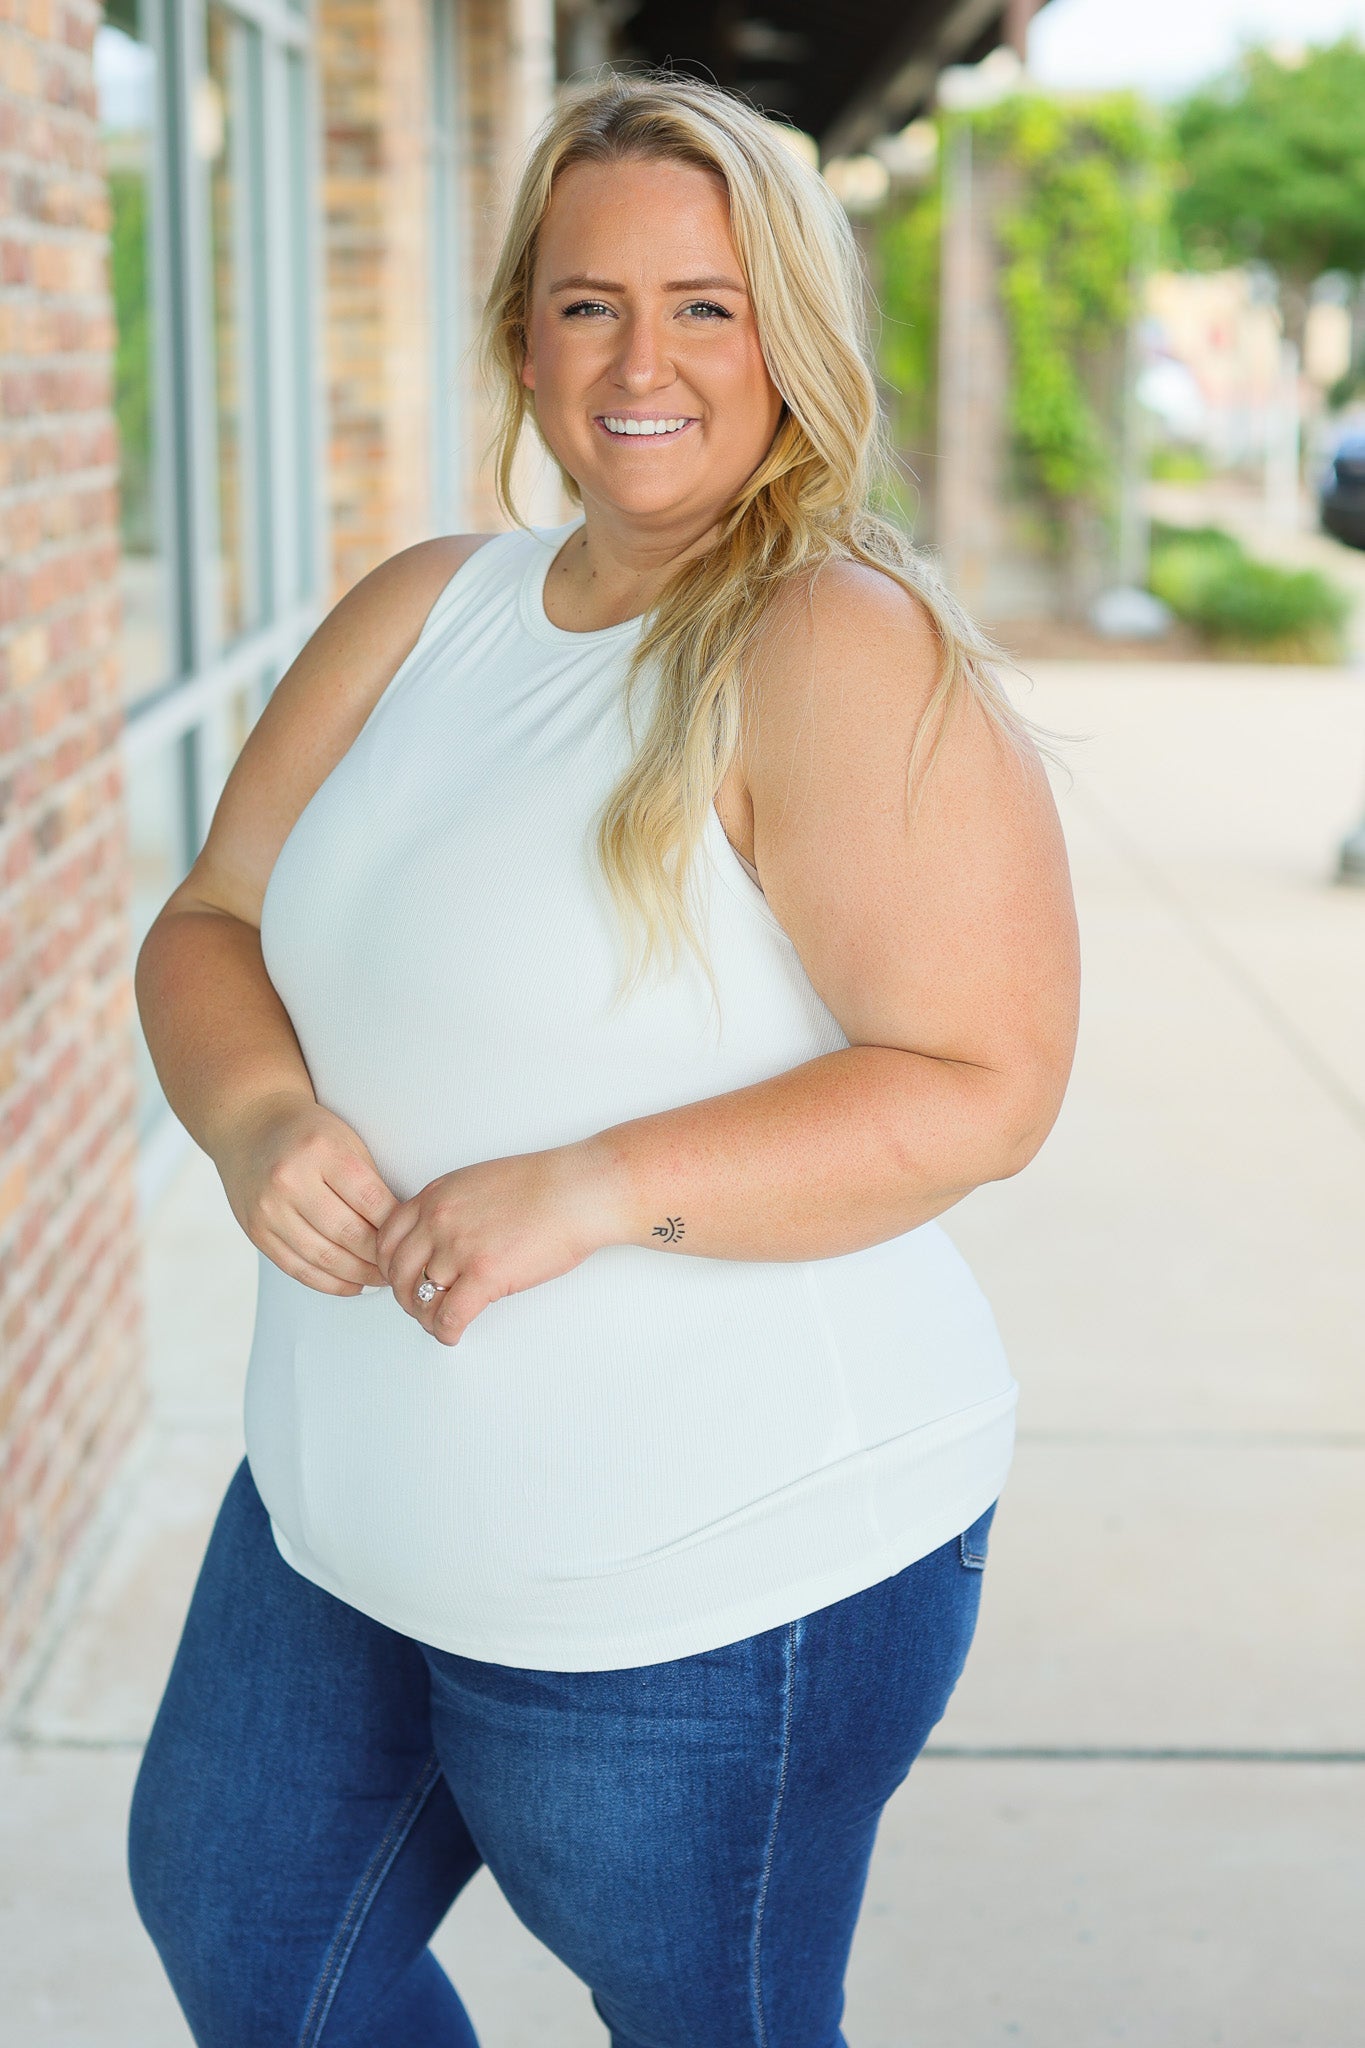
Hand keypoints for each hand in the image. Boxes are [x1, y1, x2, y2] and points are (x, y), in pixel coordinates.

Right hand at [214, 1090, 398, 1294]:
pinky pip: (298, 1269)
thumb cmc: (307, 1132)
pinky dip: (330, 1283)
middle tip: (399, 1264)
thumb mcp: (346, 1141)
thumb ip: (370, 1182)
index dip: (395, 1226)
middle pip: (348, 1234)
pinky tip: (352, 1284)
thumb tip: (401, 1228)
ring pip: (323, 1258)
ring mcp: (269, 1209)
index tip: (410, 1237)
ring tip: (381, 1277)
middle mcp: (290, 1180)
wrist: (251, 1125)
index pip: (370, 1201)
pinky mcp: (256, 1232)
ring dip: (359, 1275)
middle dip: (380, 1256)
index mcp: (320, 1151)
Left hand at [375, 1138, 617, 1345]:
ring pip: (419, 1298)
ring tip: (439, 1323)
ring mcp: (459, 1248)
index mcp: (436, 1195)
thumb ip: (451, 1207)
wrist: (578, 1191)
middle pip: (397, 1271)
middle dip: (404, 1295)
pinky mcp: (484, 1276)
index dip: (389, 1266)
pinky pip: (449, 1316)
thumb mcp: (479, 1182)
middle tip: (418, 1306)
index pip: (387, 1238)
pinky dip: (446, 1332)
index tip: (400, 1279)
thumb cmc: (544, 1185)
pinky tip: (454, 1335)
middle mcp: (439, 1220)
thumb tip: (440, 1237)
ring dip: (425, 1317)